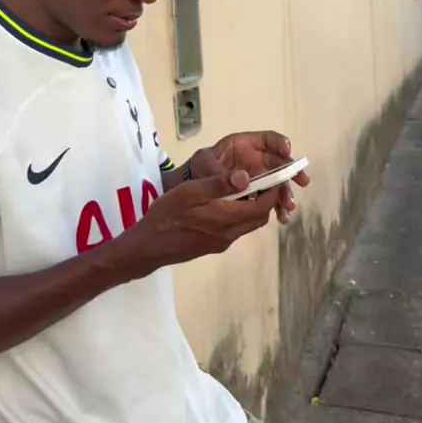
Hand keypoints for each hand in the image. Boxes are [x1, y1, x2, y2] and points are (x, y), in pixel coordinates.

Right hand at [124, 172, 279, 271]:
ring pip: (247, 224)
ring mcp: (222, 242)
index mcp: (228, 218)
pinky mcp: (213, 245)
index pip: (263, 206)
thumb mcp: (191, 192)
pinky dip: (238, 215)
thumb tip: (246, 176)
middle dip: (265, 199)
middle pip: (259, 217)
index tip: (272, 175)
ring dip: (252, 207)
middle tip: (260, 180)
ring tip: (242, 189)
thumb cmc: (167, 215)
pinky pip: (235, 229)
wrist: (149, 247)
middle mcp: (230, 233)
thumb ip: (218, 185)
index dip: (272, 191)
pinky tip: (223, 204)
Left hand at [190, 131, 309, 223]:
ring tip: (288, 207)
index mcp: (245, 145)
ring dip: (285, 193)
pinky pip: (271, 198)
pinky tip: (282, 217)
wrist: (194, 187)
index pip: (267, 139)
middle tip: (302, 181)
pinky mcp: (258, 192)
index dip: (279, 143)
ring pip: (279, 182)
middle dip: (291, 172)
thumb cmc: (200, 168)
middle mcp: (257, 159)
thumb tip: (242, 179)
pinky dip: (277, 207)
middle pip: (280, 162)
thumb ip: (220, 172)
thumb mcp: (204, 164)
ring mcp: (259, 175)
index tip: (287, 151)